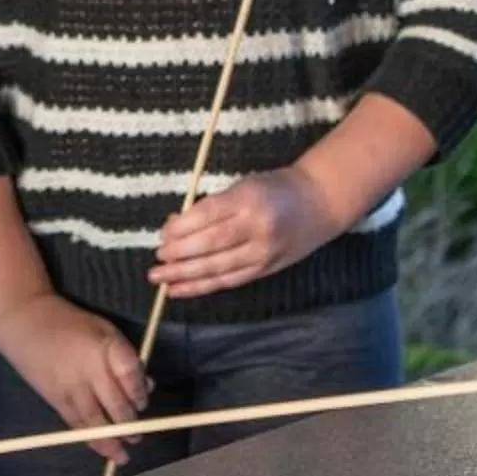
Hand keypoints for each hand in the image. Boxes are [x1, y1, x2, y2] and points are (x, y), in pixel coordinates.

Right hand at [0, 292, 148, 461]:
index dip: (140, 392)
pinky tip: (102, 449)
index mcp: (105, 346)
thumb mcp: (103, 329)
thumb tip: (146, 386)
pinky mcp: (55, 399)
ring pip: (96, 421)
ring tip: (123, 455)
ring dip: (112, 441)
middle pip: (116, 404)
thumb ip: (125, 357)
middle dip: (129, 423)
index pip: (130, 375)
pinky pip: (76, 424)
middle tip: (137, 436)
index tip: (143, 401)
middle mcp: (90, 370)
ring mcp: (71, 387)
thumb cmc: (68, 322)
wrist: (22, 320)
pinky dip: (91, 439)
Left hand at [148, 168, 338, 298]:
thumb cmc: (276, 188)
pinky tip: (181, 289)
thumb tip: (175, 224)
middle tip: (156, 260)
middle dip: (179, 255)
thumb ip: (212, 205)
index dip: (181, 228)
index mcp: (249, 199)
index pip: (208, 216)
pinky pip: (229, 281)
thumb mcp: (244, 185)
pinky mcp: (266, 269)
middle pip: (211, 244)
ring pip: (218, 268)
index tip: (162, 235)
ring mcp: (263, 252)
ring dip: (185, 276)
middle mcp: (257, 228)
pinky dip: (203, 287)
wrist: (320, 203)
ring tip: (160, 279)